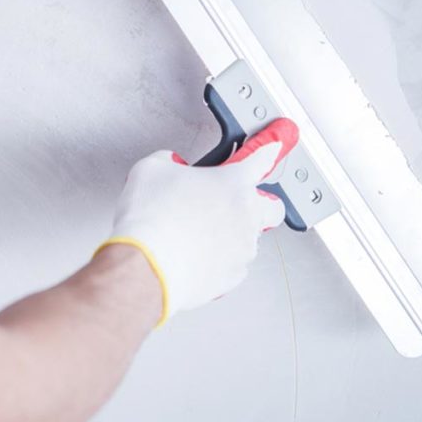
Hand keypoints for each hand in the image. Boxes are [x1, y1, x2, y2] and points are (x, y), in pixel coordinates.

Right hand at [100, 118, 298, 325]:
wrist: (144, 269)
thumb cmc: (151, 222)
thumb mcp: (151, 169)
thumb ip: (168, 161)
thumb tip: (170, 166)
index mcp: (234, 182)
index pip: (262, 158)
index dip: (269, 148)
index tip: (276, 144)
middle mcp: (246, 215)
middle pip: (273, 207)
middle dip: (261, 202)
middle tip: (236, 200)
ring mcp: (242, 249)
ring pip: (251, 238)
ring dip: (233, 232)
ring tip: (199, 232)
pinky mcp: (232, 277)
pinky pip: (233, 263)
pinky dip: (219, 259)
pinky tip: (195, 254)